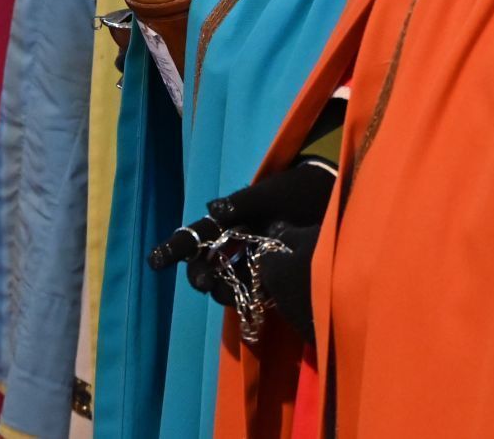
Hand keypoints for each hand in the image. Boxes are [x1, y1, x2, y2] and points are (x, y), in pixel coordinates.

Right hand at [159, 160, 332, 342]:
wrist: (337, 201)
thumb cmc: (301, 190)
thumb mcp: (275, 192)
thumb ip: (245, 200)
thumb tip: (213, 208)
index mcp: (230, 218)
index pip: (197, 234)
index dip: (175, 248)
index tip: (156, 262)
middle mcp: (237, 244)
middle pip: (206, 265)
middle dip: (199, 275)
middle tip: (205, 282)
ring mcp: (254, 264)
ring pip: (226, 284)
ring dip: (222, 290)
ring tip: (229, 292)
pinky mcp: (275, 281)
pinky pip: (253, 296)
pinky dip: (246, 301)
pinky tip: (249, 302)